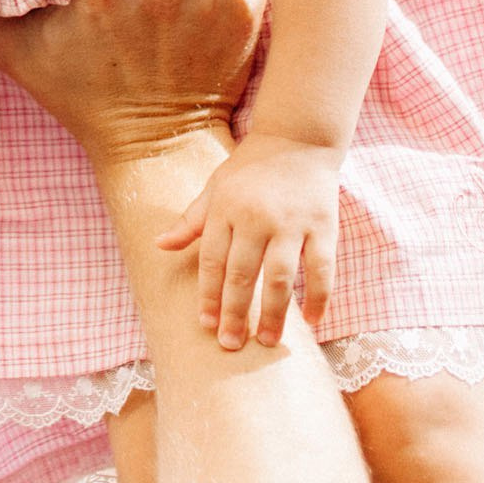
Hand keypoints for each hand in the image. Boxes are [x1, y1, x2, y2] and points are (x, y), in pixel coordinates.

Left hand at [158, 131, 340, 349]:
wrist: (298, 138)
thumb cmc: (250, 168)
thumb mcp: (215, 187)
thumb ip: (191, 221)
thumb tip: (160, 245)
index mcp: (227, 209)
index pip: (212, 260)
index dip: (208, 295)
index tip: (205, 325)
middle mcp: (258, 218)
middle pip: (243, 274)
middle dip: (234, 313)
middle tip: (230, 344)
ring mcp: (293, 224)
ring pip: (281, 277)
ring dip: (274, 313)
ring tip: (266, 341)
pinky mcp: (323, 227)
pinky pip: (322, 269)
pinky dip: (319, 298)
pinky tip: (311, 322)